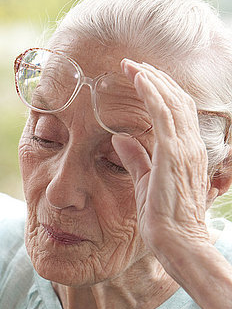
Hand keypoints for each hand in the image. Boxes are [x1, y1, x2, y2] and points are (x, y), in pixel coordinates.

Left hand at [111, 58, 210, 264]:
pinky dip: (152, 92)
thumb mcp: (146, 185)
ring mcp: (184, 149)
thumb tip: (118, 140)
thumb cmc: (164, 221)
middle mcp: (190, 146)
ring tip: (132, 65)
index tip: (140, 80)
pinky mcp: (173, 154)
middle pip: (177, 100)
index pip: (176, 113)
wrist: (178, 243)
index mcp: (185, 154)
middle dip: (155, 79)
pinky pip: (163, 114)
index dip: (160, 93)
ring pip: (171, 101)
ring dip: (151, 79)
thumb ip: (135, 160)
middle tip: (134, 65)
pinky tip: (138, 78)